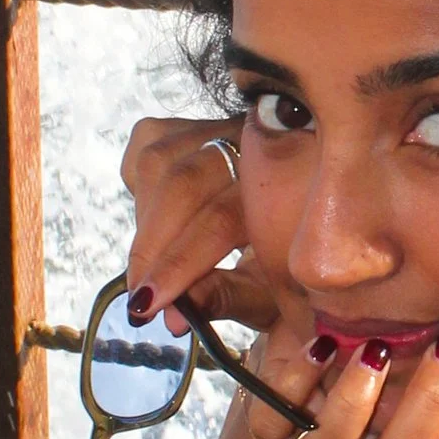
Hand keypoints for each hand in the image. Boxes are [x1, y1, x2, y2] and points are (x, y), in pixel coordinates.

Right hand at [121, 116, 276, 329]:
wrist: (299, 223)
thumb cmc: (284, 269)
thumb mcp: (268, 294)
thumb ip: (224, 297)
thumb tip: (174, 314)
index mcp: (288, 185)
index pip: (219, 219)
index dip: (178, 264)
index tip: (148, 306)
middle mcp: (257, 144)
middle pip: (184, 182)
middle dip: (151, 245)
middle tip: (139, 297)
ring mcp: (225, 127)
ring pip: (161, 159)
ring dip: (144, 220)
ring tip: (148, 265)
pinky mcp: (195, 124)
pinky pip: (150, 144)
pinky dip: (140, 185)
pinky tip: (152, 218)